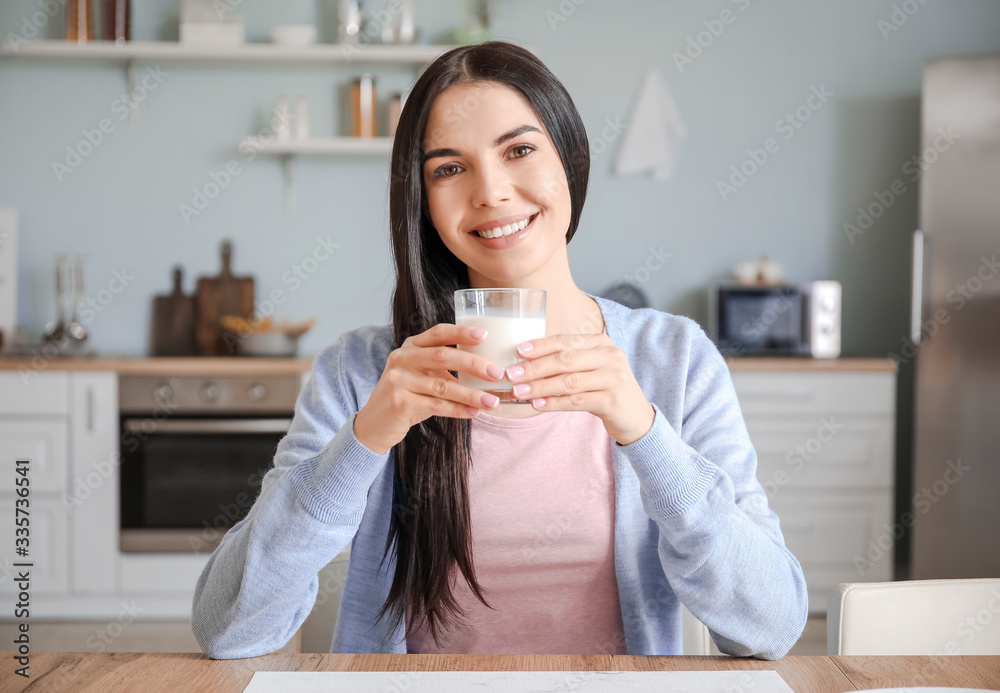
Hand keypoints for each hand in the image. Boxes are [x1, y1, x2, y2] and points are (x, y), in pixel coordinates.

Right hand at [353, 324, 505, 453]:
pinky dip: (458, 410)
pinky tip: (474, 412)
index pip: (438, 333)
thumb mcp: (421, 375)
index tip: (485, 336)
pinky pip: (436, 406)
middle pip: (443, 356)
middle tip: (497, 373)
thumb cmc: (406, 397)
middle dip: (474, 364)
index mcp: (410, 347)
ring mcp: (398, 381)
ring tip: (492, 401)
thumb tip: (486, 371)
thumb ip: (444, 369)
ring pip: (443, 386)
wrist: (374, 424)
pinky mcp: (399, 403)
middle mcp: (402, 359)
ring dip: (471, 394)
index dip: (461, 332)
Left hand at [504, 333, 654, 445]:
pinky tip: (538, 405)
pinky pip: (577, 401)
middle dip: (534, 368)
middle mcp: (610, 356)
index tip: (517, 351)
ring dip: (540, 387)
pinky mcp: (613, 401)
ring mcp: (614, 378)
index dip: (540, 346)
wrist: (636, 416)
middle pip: (565, 360)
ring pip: (568, 382)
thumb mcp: (590, 369)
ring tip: (518, 392)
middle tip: (511, 375)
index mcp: (601, 342)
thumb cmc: (605, 389)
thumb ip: (567, 362)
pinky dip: (554, 403)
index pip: (565, 341)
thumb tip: (525, 362)